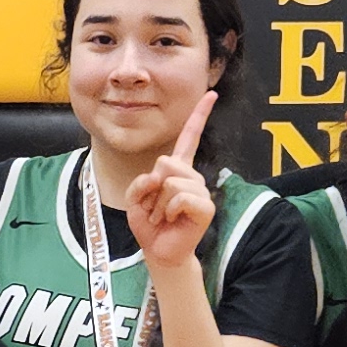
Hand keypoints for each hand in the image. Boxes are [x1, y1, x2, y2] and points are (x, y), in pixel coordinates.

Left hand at [123, 92, 219, 268]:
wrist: (159, 251)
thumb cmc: (149, 223)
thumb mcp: (135, 197)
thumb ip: (142, 181)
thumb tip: (160, 177)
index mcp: (177, 169)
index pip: (189, 138)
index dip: (200, 116)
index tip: (211, 94)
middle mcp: (192, 177)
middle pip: (166, 162)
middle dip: (151, 187)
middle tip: (155, 207)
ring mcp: (200, 191)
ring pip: (171, 181)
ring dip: (157, 203)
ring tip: (162, 216)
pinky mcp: (205, 207)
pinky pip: (180, 197)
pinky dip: (168, 210)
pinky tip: (171, 220)